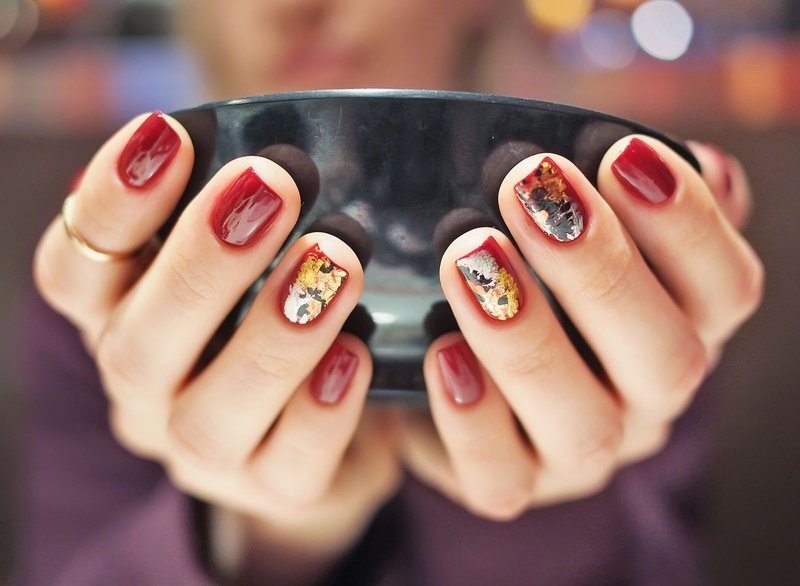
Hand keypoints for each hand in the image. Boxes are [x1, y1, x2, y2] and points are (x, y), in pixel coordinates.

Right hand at [33, 113, 400, 581]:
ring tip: (337, 261)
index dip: (111, 205)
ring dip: (272, 334)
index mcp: (122, 322)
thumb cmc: (272, 312)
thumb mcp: (245, 258)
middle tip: (271, 186)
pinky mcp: (275, 491)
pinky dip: (322, 409)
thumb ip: (240, 215)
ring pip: (209, 417)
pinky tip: (358, 355)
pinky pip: (291, 468)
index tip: (168, 131)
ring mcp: (205, 454)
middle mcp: (147, 393)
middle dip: (202, 262)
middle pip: (138, 345)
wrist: (320, 421)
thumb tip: (276, 147)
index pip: (74, 272)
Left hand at [400, 137, 761, 519]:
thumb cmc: (530, 277)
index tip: (621, 150)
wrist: (451, 361)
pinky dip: (471, 418)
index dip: (688, 224)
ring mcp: (581, 455)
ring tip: (467, 255)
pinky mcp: (510, 485)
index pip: (727, 290)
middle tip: (527, 189)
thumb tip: (698, 159)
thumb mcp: (573, 230)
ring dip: (526, 337)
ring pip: (584, 427)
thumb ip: (629, 200)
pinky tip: (440, 352)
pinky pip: (500, 480)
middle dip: (600, 270)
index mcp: (681, 330)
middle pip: (667, 360)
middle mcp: (645, 401)